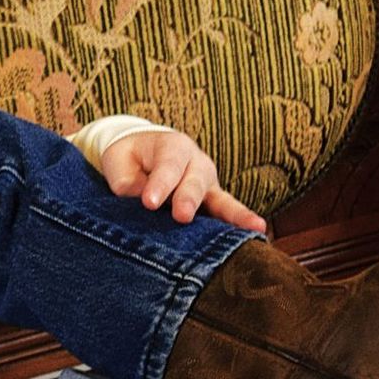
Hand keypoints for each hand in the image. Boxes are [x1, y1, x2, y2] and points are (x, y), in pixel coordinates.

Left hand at [100, 130, 268, 232]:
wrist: (145, 153)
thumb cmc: (130, 157)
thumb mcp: (119, 162)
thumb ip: (126, 182)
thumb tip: (138, 203)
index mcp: (172, 146)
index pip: (168, 165)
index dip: (160, 184)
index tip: (149, 202)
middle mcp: (196, 162)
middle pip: (195, 181)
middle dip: (189, 198)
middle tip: (181, 216)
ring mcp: (209, 183)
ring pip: (221, 198)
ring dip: (232, 214)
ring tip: (252, 226)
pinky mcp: (214, 202)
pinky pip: (228, 212)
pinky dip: (241, 222)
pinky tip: (259, 232)